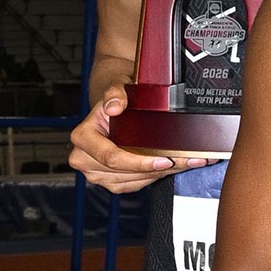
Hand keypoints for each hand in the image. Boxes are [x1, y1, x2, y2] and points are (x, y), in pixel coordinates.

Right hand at [67, 84, 209, 192]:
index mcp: (83, 137)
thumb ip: (115, 93)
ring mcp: (96, 173)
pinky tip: (174, 167)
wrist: (114, 107)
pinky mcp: (110, 181)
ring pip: (134, 180)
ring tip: (188, 162)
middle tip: (188, 161)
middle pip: (126, 172)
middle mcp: (84, 159)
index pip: (111, 157)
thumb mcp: (116, 86)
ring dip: (163, 173)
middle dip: (160, 168)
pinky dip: (156, 176)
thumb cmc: (117, 98)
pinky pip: (136, 184)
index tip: (164, 160)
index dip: (139, 162)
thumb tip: (114, 107)